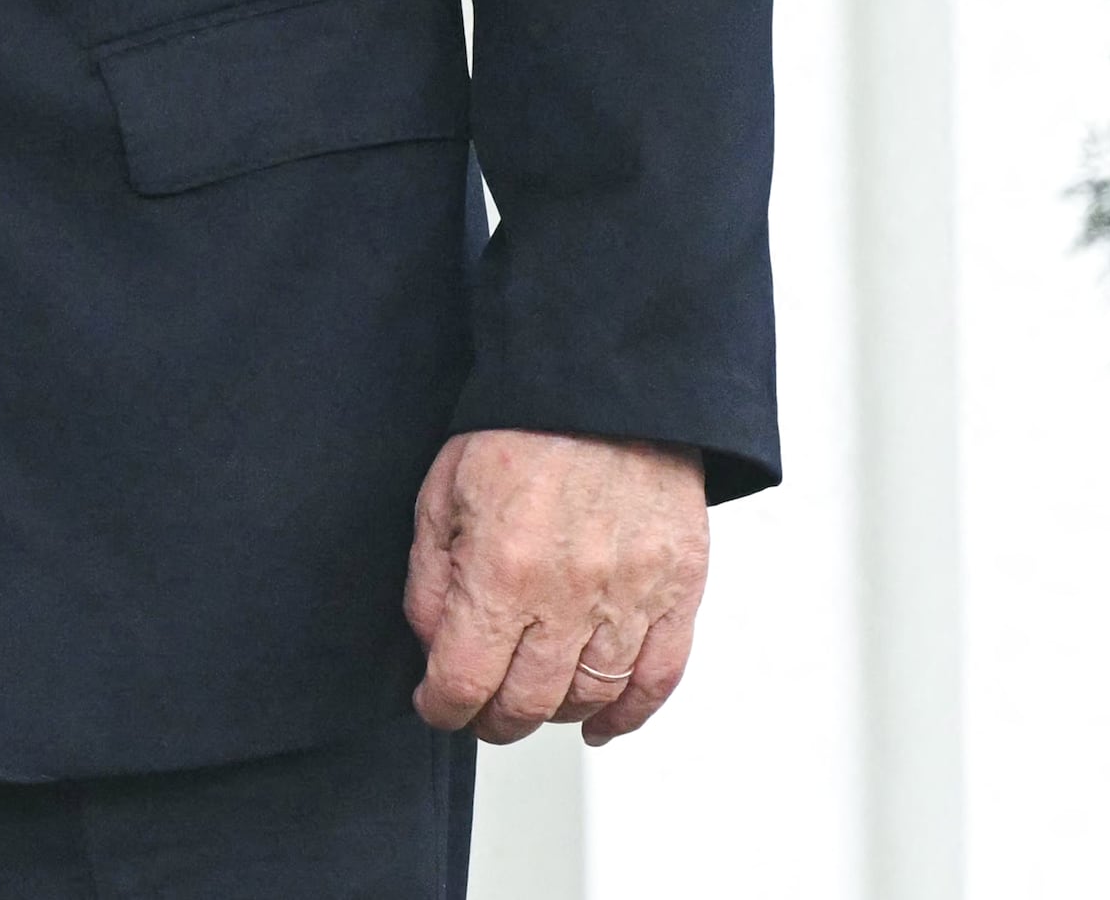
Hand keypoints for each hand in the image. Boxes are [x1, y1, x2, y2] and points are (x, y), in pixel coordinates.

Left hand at [403, 428, 708, 743]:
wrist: (606, 388)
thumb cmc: (521, 430)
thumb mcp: (442, 492)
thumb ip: (431, 579)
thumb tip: (432, 645)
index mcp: (504, 570)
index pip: (464, 680)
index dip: (441, 707)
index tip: (434, 705)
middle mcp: (571, 596)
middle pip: (528, 704)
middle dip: (492, 720)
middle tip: (479, 712)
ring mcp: (632, 597)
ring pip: (590, 697)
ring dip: (553, 713)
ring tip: (532, 702)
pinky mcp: (678, 591)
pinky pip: (658, 678)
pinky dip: (628, 713)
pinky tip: (599, 720)